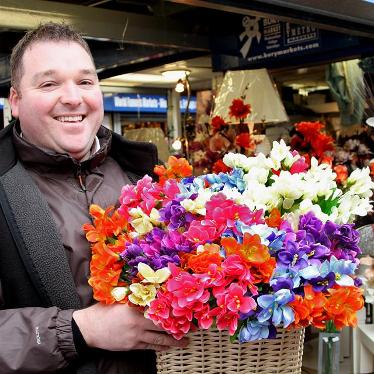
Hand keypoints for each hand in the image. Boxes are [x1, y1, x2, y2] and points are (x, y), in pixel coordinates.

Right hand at [72, 303, 188, 350]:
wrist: (88, 329)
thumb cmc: (103, 311)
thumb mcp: (119, 299)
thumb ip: (135, 296)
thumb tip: (151, 288)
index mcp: (135, 308)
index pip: (158, 309)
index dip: (173, 311)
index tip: (185, 310)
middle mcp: (138, 323)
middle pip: (162, 326)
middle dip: (178, 327)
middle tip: (192, 328)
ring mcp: (136, 336)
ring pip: (159, 340)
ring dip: (173, 341)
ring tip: (186, 341)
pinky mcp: (132, 346)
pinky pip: (150, 347)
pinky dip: (161, 347)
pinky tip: (169, 347)